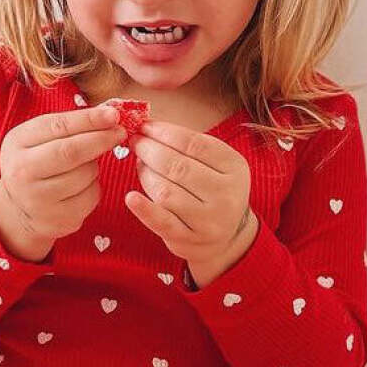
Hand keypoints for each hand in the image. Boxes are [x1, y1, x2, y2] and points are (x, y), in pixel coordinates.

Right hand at [0, 103, 122, 250]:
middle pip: (72, 152)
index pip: (59, 127)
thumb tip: (109, 116)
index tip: (113, 115)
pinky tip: (82, 185)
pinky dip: (94, 186)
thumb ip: (66, 126)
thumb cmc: (36, 163)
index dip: (89, 119)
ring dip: (94, 165)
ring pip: (85, 174)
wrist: (20, 209)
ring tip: (85, 164)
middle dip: (101, 139)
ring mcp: (39, 200)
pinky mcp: (58, 219)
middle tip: (120, 132)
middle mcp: (22, 173)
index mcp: (17, 144)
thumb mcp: (38, 138)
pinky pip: (90, 196)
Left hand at [125, 119, 254, 282]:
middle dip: (150, 150)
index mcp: (234, 167)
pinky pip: (162, 222)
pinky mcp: (189, 239)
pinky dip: (144, 209)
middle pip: (178, 166)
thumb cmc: (213, 190)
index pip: (193, 143)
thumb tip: (148, 127)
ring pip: (166, 191)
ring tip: (140, 164)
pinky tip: (131, 197)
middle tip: (136, 142)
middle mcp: (225, 194)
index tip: (145, 126)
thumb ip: (189, 145)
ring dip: (145, 174)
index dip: (164, 132)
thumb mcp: (216, 164)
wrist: (226, 237)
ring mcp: (208, 220)